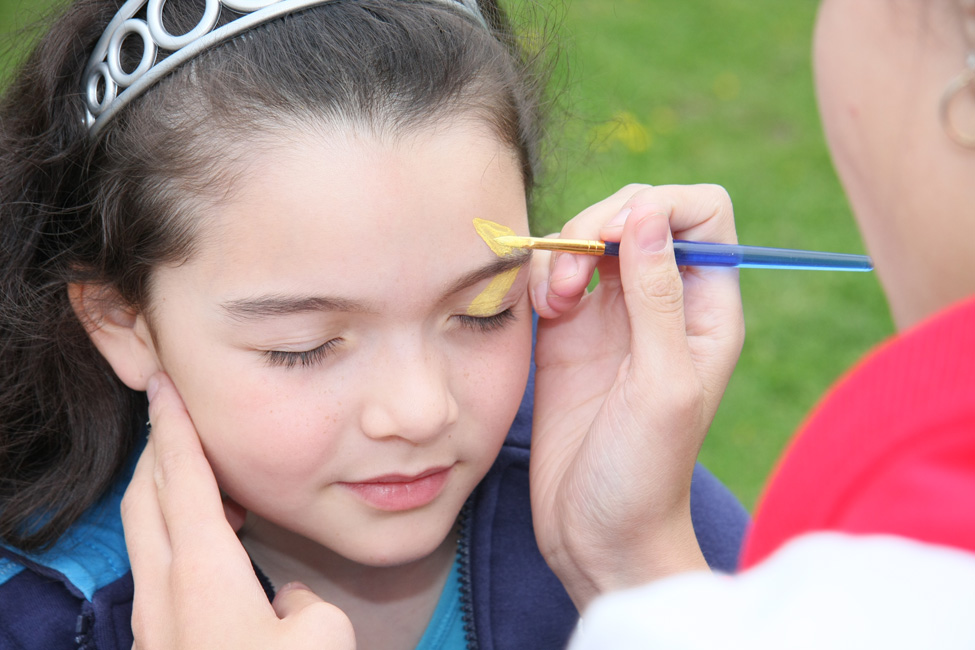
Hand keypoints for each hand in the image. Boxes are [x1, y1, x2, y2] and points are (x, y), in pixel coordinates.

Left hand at [122, 372, 355, 649]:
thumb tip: (287, 598)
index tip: (162, 384)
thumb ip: (305, 599)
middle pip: (145, 499)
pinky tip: (212, 554)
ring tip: (208, 483)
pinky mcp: (159, 647)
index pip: (182, 477)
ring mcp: (154, 624)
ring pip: (146, 538)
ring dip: (166, 497)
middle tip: (175, 418)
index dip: (172, 423)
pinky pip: (157, 573)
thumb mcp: (323, 635)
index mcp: (204, 574)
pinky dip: (175, 539)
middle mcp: (165, 592)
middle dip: (158, 449)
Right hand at [528, 184, 744, 609]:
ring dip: (566, 253)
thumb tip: (648, 214)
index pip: (703, 212)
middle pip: (639, 213)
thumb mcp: (660, 383)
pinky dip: (544, 277)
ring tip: (555, 306)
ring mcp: (614, 314)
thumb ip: (656, 296)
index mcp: (708, 309)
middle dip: (600, 226)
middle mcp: (664, 302)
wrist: (597, 530)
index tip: (616, 239)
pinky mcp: (570, 331)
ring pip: (591, 237)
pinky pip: (556, 272)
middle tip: (575, 279)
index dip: (659, 208)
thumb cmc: (644, 472)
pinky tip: (542, 311)